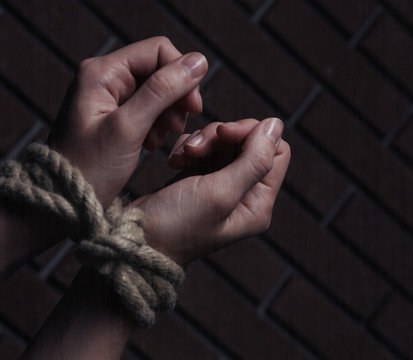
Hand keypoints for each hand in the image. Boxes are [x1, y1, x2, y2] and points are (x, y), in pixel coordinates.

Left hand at [47, 37, 207, 205]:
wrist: (62, 203)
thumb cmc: (88, 168)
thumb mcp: (128, 128)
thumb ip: (162, 91)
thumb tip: (198, 61)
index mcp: (102, 72)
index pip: (158, 51)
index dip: (182, 75)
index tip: (193, 108)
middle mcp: (104, 78)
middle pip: (158, 70)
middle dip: (174, 98)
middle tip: (176, 128)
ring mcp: (107, 97)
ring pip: (156, 91)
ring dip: (166, 114)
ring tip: (158, 140)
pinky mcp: (112, 116)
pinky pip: (146, 109)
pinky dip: (155, 124)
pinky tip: (151, 144)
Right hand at [130, 118, 289, 264]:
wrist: (135, 239)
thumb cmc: (176, 224)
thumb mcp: (220, 192)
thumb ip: (254, 160)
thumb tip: (277, 124)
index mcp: (258, 203)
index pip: (277, 151)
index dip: (253, 134)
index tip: (223, 134)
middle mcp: (245, 194)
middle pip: (249, 142)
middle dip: (220, 137)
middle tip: (194, 148)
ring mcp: (221, 185)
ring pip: (224, 142)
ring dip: (202, 141)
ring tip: (180, 157)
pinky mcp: (199, 178)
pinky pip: (204, 148)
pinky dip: (189, 146)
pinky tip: (173, 160)